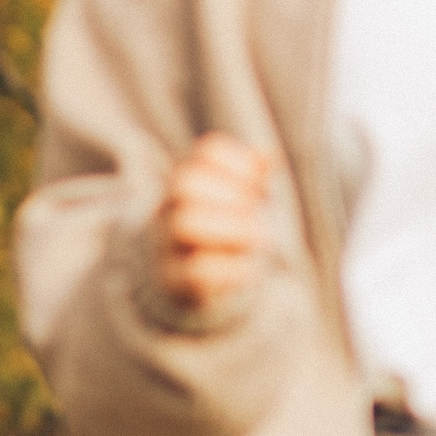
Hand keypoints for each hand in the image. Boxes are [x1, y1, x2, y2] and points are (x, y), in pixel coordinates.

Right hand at [152, 134, 270, 313]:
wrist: (194, 283)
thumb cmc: (225, 232)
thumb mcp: (240, 200)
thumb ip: (254, 176)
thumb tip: (269, 156)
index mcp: (187, 181)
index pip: (208, 152)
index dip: (240, 162)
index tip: (260, 183)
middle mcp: (170, 207)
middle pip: (185, 183)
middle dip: (231, 195)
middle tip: (254, 212)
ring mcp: (167, 243)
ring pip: (184, 223)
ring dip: (231, 229)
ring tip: (255, 239)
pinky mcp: (173, 280)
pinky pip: (196, 271)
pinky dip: (231, 269)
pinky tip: (248, 269)